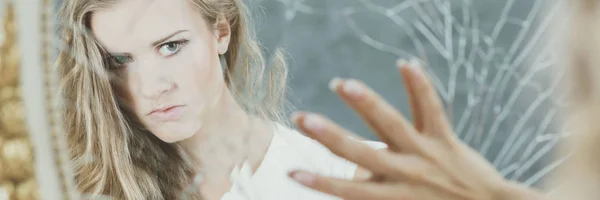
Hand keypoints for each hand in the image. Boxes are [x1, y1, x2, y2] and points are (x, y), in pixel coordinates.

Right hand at [289, 59, 542, 199]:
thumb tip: (351, 179)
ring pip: (392, 126)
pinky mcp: (445, 139)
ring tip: (344, 85)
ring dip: (366, 104)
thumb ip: (377, 192)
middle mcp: (405, 174)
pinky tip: (405, 64)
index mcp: (392, 196)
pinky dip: (419, 86)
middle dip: (328, 136)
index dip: (319, 182)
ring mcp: (425, 154)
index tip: (291, 172)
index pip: (347, 191)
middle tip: (302, 119)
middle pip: (361, 153)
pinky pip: (431, 110)